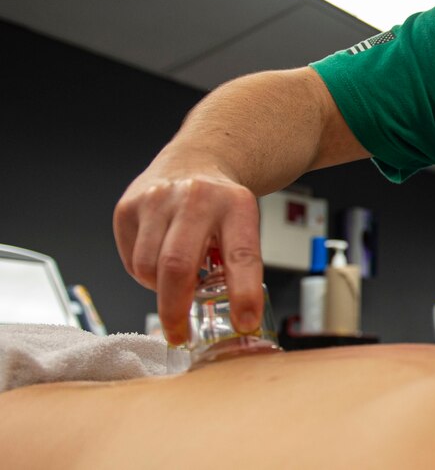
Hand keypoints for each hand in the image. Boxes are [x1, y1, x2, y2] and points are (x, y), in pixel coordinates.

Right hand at [113, 161, 263, 345]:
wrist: (194, 163)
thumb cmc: (220, 207)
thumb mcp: (242, 227)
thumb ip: (236, 266)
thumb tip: (235, 319)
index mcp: (236, 205)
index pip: (243, 255)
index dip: (244, 293)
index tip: (244, 323)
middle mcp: (196, 198)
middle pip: (177, 266)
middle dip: (176, 309)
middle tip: (180, 333)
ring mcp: (157, 199)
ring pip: (148, 267)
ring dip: (159, 289)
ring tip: (174, 281)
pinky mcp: (129, 206)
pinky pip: (130, 259)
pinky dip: (144, 273)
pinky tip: (158, 258)